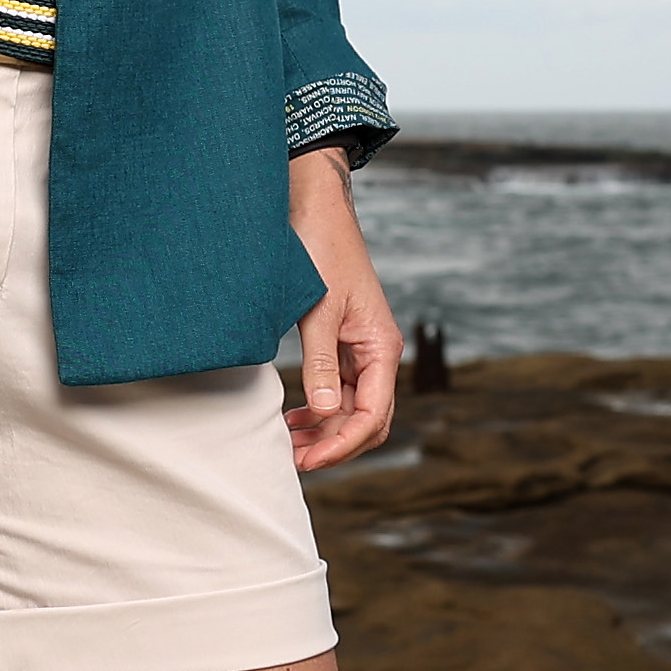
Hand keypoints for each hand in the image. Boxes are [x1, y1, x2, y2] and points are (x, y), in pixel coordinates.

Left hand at [283, 146, 398, 471]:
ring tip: (288, 445)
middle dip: (335, 445)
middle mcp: (377, 354)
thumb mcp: (319, 310)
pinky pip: (338, 389)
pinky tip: (294, 416)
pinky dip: (319, 408)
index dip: (342, 444)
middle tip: (293, 460)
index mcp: (381, 347)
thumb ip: (321, 361)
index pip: (372, 415)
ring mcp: (361, 350)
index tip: (308, 461)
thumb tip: (324, 411)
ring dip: (325, 430)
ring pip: (351, 408)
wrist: (315, 209)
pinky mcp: (342, 342)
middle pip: (368, 420)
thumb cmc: (322, 251)